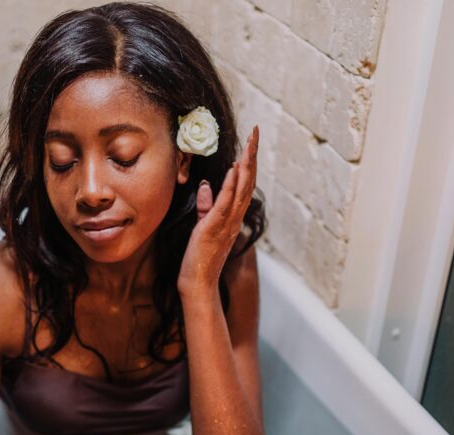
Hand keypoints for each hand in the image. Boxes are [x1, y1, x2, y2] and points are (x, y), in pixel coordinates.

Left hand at [177, 125, 258, 299]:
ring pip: (242, 189)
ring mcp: (227, 223)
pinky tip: (235, 168)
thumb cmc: (199, 258)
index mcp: (233, 217)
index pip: (244, 185)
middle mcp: (235, 218)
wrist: (197, 283)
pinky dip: (232, 185)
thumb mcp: (202, 227)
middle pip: (248, 182)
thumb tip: (206, 185)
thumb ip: (205, 206)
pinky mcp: (215, 228)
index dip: (248, 162)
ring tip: (250, 143)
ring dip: (246, 164)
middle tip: (256, 133)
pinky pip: (226, 203)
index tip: (251, 142)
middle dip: (252, 156)